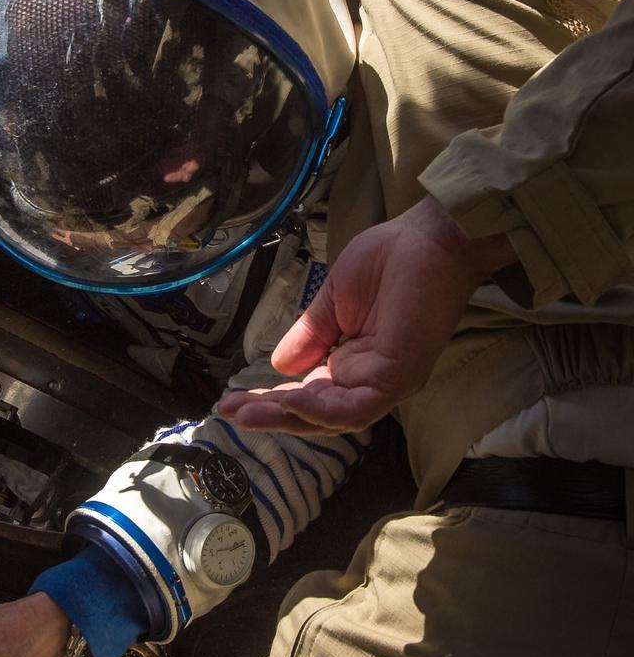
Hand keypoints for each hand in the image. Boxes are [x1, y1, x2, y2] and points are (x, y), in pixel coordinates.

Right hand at [217, 196, 516, 434]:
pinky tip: (289, 396)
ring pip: (334, 418)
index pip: (309, 393)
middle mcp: (370, 380)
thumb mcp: (334, 301)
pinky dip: (322, 408)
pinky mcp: (399, 375)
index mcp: (355, 363)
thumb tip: (278, 365)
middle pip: (317, 413)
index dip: (270, 399)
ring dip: (289, 416)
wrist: (429, 238)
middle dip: (271, 415)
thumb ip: (310, 334)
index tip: (230, 399)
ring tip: (248, 411)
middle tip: (227, 412)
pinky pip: (357, 406)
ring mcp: (386, 381)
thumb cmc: (389, 260)